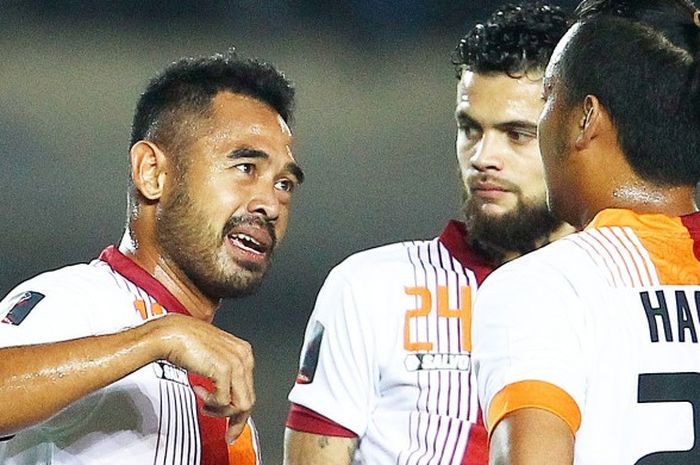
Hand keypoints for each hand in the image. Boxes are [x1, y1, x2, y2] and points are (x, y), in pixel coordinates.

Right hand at [149, 314, 254, 441]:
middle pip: (248, 399)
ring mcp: (236, 362)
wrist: (172, 334)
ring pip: (241, 404)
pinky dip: (211, 403)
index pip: (250, 388)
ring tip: (206, 404)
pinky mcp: (225, 369)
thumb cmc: (186, 343)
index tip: (234, 424)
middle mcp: (243, 356)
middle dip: (236, 419)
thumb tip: (226, 396)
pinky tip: (199, 391)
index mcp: (243, 352)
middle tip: (227, 431)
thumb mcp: (212, 359)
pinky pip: (224, 401)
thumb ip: (223, 375)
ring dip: (221, 411)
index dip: (240, 409)